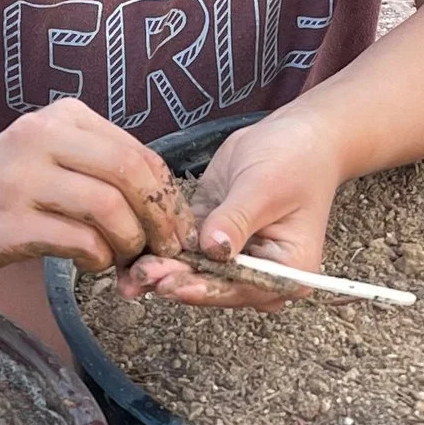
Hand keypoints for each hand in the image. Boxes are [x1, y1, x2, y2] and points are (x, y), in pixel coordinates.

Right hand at [0, 99, 193, 279]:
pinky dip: (98, 258)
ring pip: (108, 207)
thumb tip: (163, 206)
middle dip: (159, 219)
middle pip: (131, 173)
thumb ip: (100, 167)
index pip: (140, 153)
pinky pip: (78, 241)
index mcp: (63, 117)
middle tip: (163, 250)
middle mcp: (42, 138)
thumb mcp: (49, 154)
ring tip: (120, 257)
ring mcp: (22, 179)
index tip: (172, 228)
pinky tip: (90, 263)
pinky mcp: (8, 223)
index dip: (168, 197)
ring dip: (128, 242)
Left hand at [120, 104, 345, 308]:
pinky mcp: (212, 238)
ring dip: (162, 272)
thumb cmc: (293, 158)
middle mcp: (261, 273)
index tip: (170, 285)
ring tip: (128, 275)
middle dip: (175, 281)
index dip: (204, 289)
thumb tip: (213, 250)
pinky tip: (133, 255)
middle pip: (213, 286)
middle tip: (139, 278)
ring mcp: (235, 258)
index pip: (241, 287)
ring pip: (194, 273)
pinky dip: (160, 253)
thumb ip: (238, 220)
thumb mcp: (265, 186)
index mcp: (287, 271)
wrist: (296, 135)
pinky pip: (185, 251)